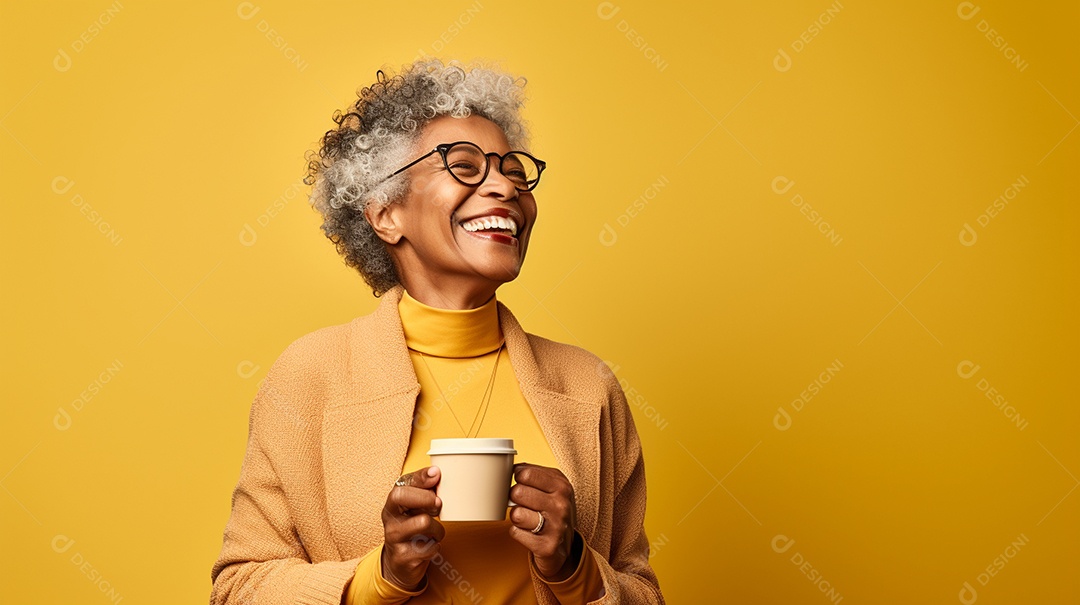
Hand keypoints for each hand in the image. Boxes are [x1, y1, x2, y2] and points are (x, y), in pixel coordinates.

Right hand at [380, 466, 443, 590]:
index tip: (436, 474)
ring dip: (437, 528)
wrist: (401, 563)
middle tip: (438, 505)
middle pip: (403, 497)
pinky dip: (435, 546)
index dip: (420, 478)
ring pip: (423, 522)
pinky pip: (429, 547)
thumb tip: (436, 472)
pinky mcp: (402, 557)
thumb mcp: (415, 508)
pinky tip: (429, 546)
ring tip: (435, 532)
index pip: (402, 484)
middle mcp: (389, 519)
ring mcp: (393, 538)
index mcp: (392, 503)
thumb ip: (424, 489)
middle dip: (426, 498)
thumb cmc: (412, 528)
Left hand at [508, 463, 579, 580]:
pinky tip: (529, 533)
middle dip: (515, 498)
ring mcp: (556, 526)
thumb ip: (534, 473)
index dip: (517, 478)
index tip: (523, 484)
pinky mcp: (547, 546)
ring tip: (528, 519)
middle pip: (517, 492)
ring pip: (516, 514)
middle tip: (524, 504)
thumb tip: (509, 465)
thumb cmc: (554, 512)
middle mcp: (561, 505)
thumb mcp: (553, 487)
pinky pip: (515, 532)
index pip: (525, 473)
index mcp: (562, 486)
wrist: (565, 547)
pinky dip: (518, 533)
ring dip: (517, 517)